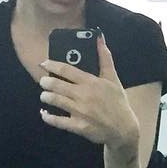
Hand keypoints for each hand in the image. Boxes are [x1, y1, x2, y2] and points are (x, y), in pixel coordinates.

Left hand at [38, 36, 138, 150]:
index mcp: (91, 82)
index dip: (52, 65)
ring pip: (55, 101)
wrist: (123, 129)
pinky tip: (44, 114)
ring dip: (45, 97)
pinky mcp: (78, 126)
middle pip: (56, 85)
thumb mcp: (113, 79)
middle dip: (45, 82)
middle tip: (43, 81)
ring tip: (44, 95)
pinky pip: (58, 121)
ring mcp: (79, 112)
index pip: (66, 70)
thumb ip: (105, 58)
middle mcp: (83, 96)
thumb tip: (99, 38)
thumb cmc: (118, 102)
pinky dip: (48, 117)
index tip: (44, 63)